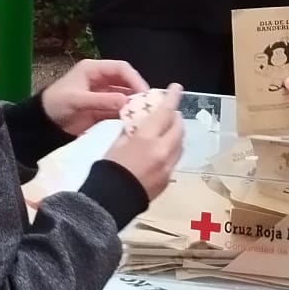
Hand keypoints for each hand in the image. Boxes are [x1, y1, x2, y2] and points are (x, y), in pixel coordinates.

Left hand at [43, 58, 147, 133]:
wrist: (42, 124)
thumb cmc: (56, 105)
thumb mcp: (77, 100)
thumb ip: (101, 100)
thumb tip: (126, 101)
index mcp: (94, 69)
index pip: (121, 68)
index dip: (135, 79)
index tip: (144, 93)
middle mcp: (101, 79)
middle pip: (126, 81)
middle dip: (137, 91)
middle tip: (150, 105)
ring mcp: (102, 94)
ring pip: (124, 95)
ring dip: (134, 103)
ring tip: (146, 114)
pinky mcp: (101, 109)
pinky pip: (118, 109)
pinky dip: (126, 113)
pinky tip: (135, 120)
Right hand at [104, 83, 184, 200]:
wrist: (111, 201)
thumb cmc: (108, 168)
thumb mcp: (117, 143)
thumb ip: (132, 132)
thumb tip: (139, 125)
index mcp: (148, 138)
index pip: (166, 112)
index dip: (173, 97)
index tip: (177, 87)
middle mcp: (163, 151)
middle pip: (178, 128)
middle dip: (176, 117)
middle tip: (169, 113)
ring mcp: (168, 167)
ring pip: (180, 144)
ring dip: (176, 134)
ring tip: (167, 131)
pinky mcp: (168, 179)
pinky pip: (175, 159)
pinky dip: (171, 150)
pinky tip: (162, 151)